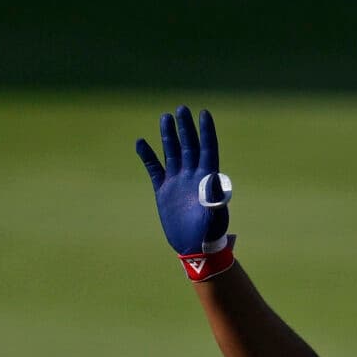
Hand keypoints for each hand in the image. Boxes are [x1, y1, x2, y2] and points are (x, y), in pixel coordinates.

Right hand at [134, 105, 233, 255]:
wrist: (194, 247)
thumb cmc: (209, 233)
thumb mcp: (215, 216)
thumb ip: (214, 198)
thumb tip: (213, 180)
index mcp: (207, 178)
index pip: (207, 148)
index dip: (206, 131)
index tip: (204, 113)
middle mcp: (192, 175)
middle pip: (189, 145)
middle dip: (185, 127)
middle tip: (181, 109)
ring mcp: (177, 181)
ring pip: (172, 152)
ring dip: (169, 136)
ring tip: (165, 117)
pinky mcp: (164, 191)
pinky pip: (154, 169)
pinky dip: (148, 156)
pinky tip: (141, 142)